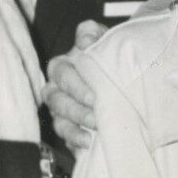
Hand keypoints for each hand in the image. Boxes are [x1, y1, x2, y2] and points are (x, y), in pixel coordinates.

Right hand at [41, 20, 105, 152]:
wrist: (122, 71)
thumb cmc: (108, 53)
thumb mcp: (103, 38)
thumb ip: (92, 34)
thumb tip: (85, 41)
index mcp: (61, 66)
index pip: (62, 75)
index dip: (76, 86)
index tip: (94, 96)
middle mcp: (55, 89)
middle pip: (58, 101)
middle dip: (78, 110)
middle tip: (99, 115)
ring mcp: (60, 111)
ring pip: (60, 121)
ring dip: (77, 126)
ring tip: (97, 129)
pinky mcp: (68, 128)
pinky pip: (66, 137)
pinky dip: (77, 141)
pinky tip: (90, 143)